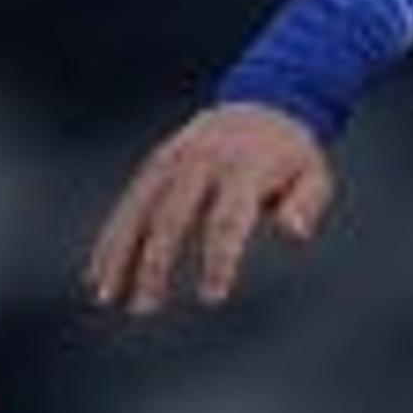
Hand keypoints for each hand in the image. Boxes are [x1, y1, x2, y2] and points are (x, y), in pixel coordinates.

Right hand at [84, 102, 334, 312]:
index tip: (212, 298)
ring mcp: (175, 159)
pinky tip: (98, 271)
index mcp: (245, 168)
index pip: (227, 221)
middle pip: (171, 218)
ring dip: (118, 254)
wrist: (265, 103)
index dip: (219, 260)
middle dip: (154, 265)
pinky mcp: (157, 162)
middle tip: (144, 308)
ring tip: (106, 296)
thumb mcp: (314, 174)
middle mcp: (203, 161)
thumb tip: (295, 234)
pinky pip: (128, 202)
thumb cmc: (292, 155)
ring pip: (138, 210)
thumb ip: (306, 204)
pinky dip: (111, 236)